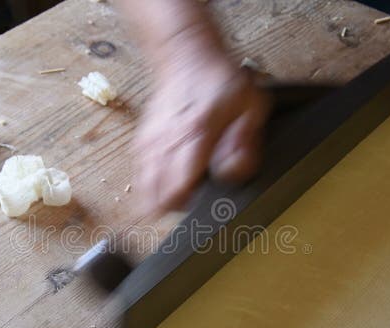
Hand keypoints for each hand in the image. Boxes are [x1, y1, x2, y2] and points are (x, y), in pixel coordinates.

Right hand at [134, 49, 268, 212]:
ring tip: (182, 192)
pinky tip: (168, 181)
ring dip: (160, 199)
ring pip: (144, 191)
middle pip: (157, 198)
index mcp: (194, 136)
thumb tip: (233, 172)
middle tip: (196, 201)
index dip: (190, 208)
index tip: (203, 208)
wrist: (185, 57)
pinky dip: (150, 186)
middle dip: (177, 208)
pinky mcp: (142, 144)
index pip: (177, 190)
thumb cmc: (219, 82)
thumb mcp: (250, 107)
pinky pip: (139, 177)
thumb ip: (245, 143)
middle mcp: (166, 143)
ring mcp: (149, 144)